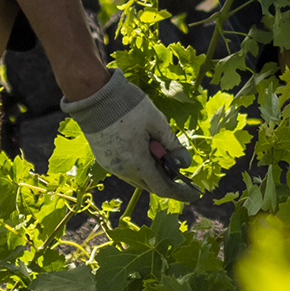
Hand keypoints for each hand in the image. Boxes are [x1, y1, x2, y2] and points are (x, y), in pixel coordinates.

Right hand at [60, 68, 201, 202]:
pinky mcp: (103, 159)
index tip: (194, 194)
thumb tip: (185, 163)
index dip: (180, 193)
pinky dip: (139, 165)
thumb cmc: (129, 107)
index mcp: (137, 163)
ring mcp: (111, 166)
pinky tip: (144, 148)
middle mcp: (123, 170)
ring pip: (137, 177)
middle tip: (178, 165)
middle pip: (150, 185)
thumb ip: (172, 145)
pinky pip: (126, 170)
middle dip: (167, 179)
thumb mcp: (157, 122)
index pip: (163, 189)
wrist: (95, 96)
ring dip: (152, 171)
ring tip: (160, 150)